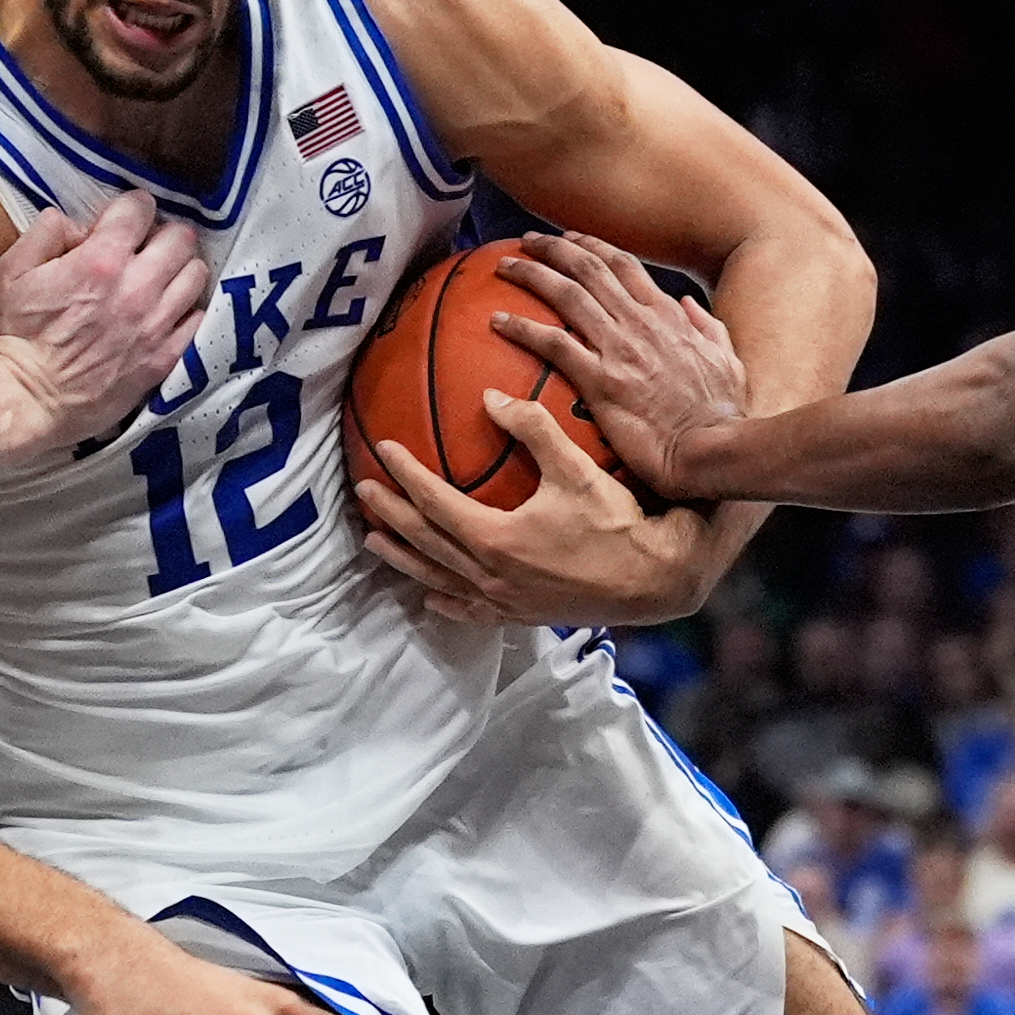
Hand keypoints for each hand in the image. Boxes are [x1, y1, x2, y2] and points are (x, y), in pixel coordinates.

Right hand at [0, 189, 210, 453]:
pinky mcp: (163, 358)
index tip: (121, 220)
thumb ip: (45, 234)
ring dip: (180, 270)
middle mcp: (137, 288)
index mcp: (100, 260)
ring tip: (160, 278)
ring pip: (196, 275)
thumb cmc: (13, 337)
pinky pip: (198, 321)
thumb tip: (74, 223)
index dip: (130, 208)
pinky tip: (167, 313)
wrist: (24, 401)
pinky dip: (187, 311)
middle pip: (180, 238)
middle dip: (163, 235)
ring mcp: (155, 325)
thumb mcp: (11, 271)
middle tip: (145, 247)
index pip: (140, 207)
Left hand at [354, 392, 715, 625]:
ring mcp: (502, 600)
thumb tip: (490, 398)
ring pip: (438, 578)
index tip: (384, 452)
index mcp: (495, 538)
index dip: (405, 475)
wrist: (652, 579)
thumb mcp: (575, 467)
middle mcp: (490, 574)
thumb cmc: (616, 521)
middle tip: (363, 493)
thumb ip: (532, 428)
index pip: (434, 502)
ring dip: (403, 559)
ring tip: (374, 543)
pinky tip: (429, 595)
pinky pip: (468, 610)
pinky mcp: (519, 616)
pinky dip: (443, 600)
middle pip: (425, 541)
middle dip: (390, 515)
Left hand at [492, 232, 749, 500]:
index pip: (624, 265)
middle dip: (552, 248)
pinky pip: (553, 344)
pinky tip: (497, 323)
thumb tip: (689, 303)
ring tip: (502, 267)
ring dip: (530, 274)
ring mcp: (620, 348)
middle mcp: (641, 322)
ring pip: (567, 293)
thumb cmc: (723, 415)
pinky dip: (522, 328)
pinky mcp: (601, 381)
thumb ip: (708, 327)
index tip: (568, 241)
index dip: (592, 247)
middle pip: (588, 268)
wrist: (714, 448)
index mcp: (668, 316)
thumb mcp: (727, 361)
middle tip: (524, 243)